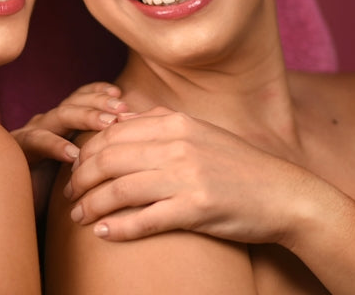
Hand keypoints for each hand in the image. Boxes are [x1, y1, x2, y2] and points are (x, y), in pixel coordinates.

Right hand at [10, 82, 127, 213]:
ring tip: (107, 125)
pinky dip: (56, 145)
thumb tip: (133, 150)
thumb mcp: (78, 168)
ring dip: (85, 117)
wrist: (12, 211)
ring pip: (59, 116)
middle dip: (99, 103)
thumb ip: (98, 156)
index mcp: (60, 124)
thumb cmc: (51, 192)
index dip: (99, 94)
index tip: (122, 96)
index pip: (80, 98)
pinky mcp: (16, 150)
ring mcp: (30, 134)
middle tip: (123, 109)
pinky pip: (36, 141)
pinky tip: (73, 154)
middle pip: (74, 102)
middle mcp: (45, 124)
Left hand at [64, 107, 319, 244]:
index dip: (86, 151)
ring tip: (77, 216)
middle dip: (80, 177)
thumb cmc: (238, 167)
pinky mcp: (196, 208)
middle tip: (69, 193)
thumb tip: (119, 119)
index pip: (112, 132)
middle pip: (109, 158)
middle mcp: (178, 144)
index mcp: (176, 122)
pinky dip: (118, 227)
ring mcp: (187, 176)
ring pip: (120, 188)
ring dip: (92, 204)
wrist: (285, 195)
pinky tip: (102, 234)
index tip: (75, 168)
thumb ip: (160, 124)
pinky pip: (145, 218)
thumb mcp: (200, 133)